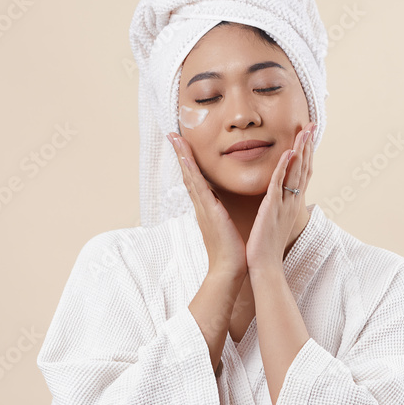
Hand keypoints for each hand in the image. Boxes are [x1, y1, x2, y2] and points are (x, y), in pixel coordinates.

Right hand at [167, 132, 247, 278]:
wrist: (228, 270)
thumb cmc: (231, 252)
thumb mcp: (227, 227)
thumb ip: (224, 216)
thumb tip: (225, 210)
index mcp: (207, 208)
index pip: (196, 180)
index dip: (189, 163)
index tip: (183, 147)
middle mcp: (201, 205)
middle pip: (188, 174)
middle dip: (181, 153)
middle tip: (172, 135)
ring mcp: (202, 207)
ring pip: (190, 176)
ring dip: (182, 156)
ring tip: (175, 138)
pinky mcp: (208, 210)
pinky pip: (198, 186)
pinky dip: (191, 170)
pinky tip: (186, 157)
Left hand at [246, 122, 314, 273]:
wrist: (264, 266)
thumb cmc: (266, 246)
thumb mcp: (274, 222)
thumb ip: (276, 207)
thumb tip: (274, 199)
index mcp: (291, 204)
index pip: (302, 174)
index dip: (306, 154)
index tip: (308, 137)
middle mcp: (292, 201)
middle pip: (304, 168)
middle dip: (308, 146)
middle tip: (312, 125)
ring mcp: (284, 204)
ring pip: (295, 171)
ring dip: (301, 149)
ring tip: (305, 131)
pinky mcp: (272, 207)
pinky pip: (280, 183)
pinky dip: (285, 167)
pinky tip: (288, 152)